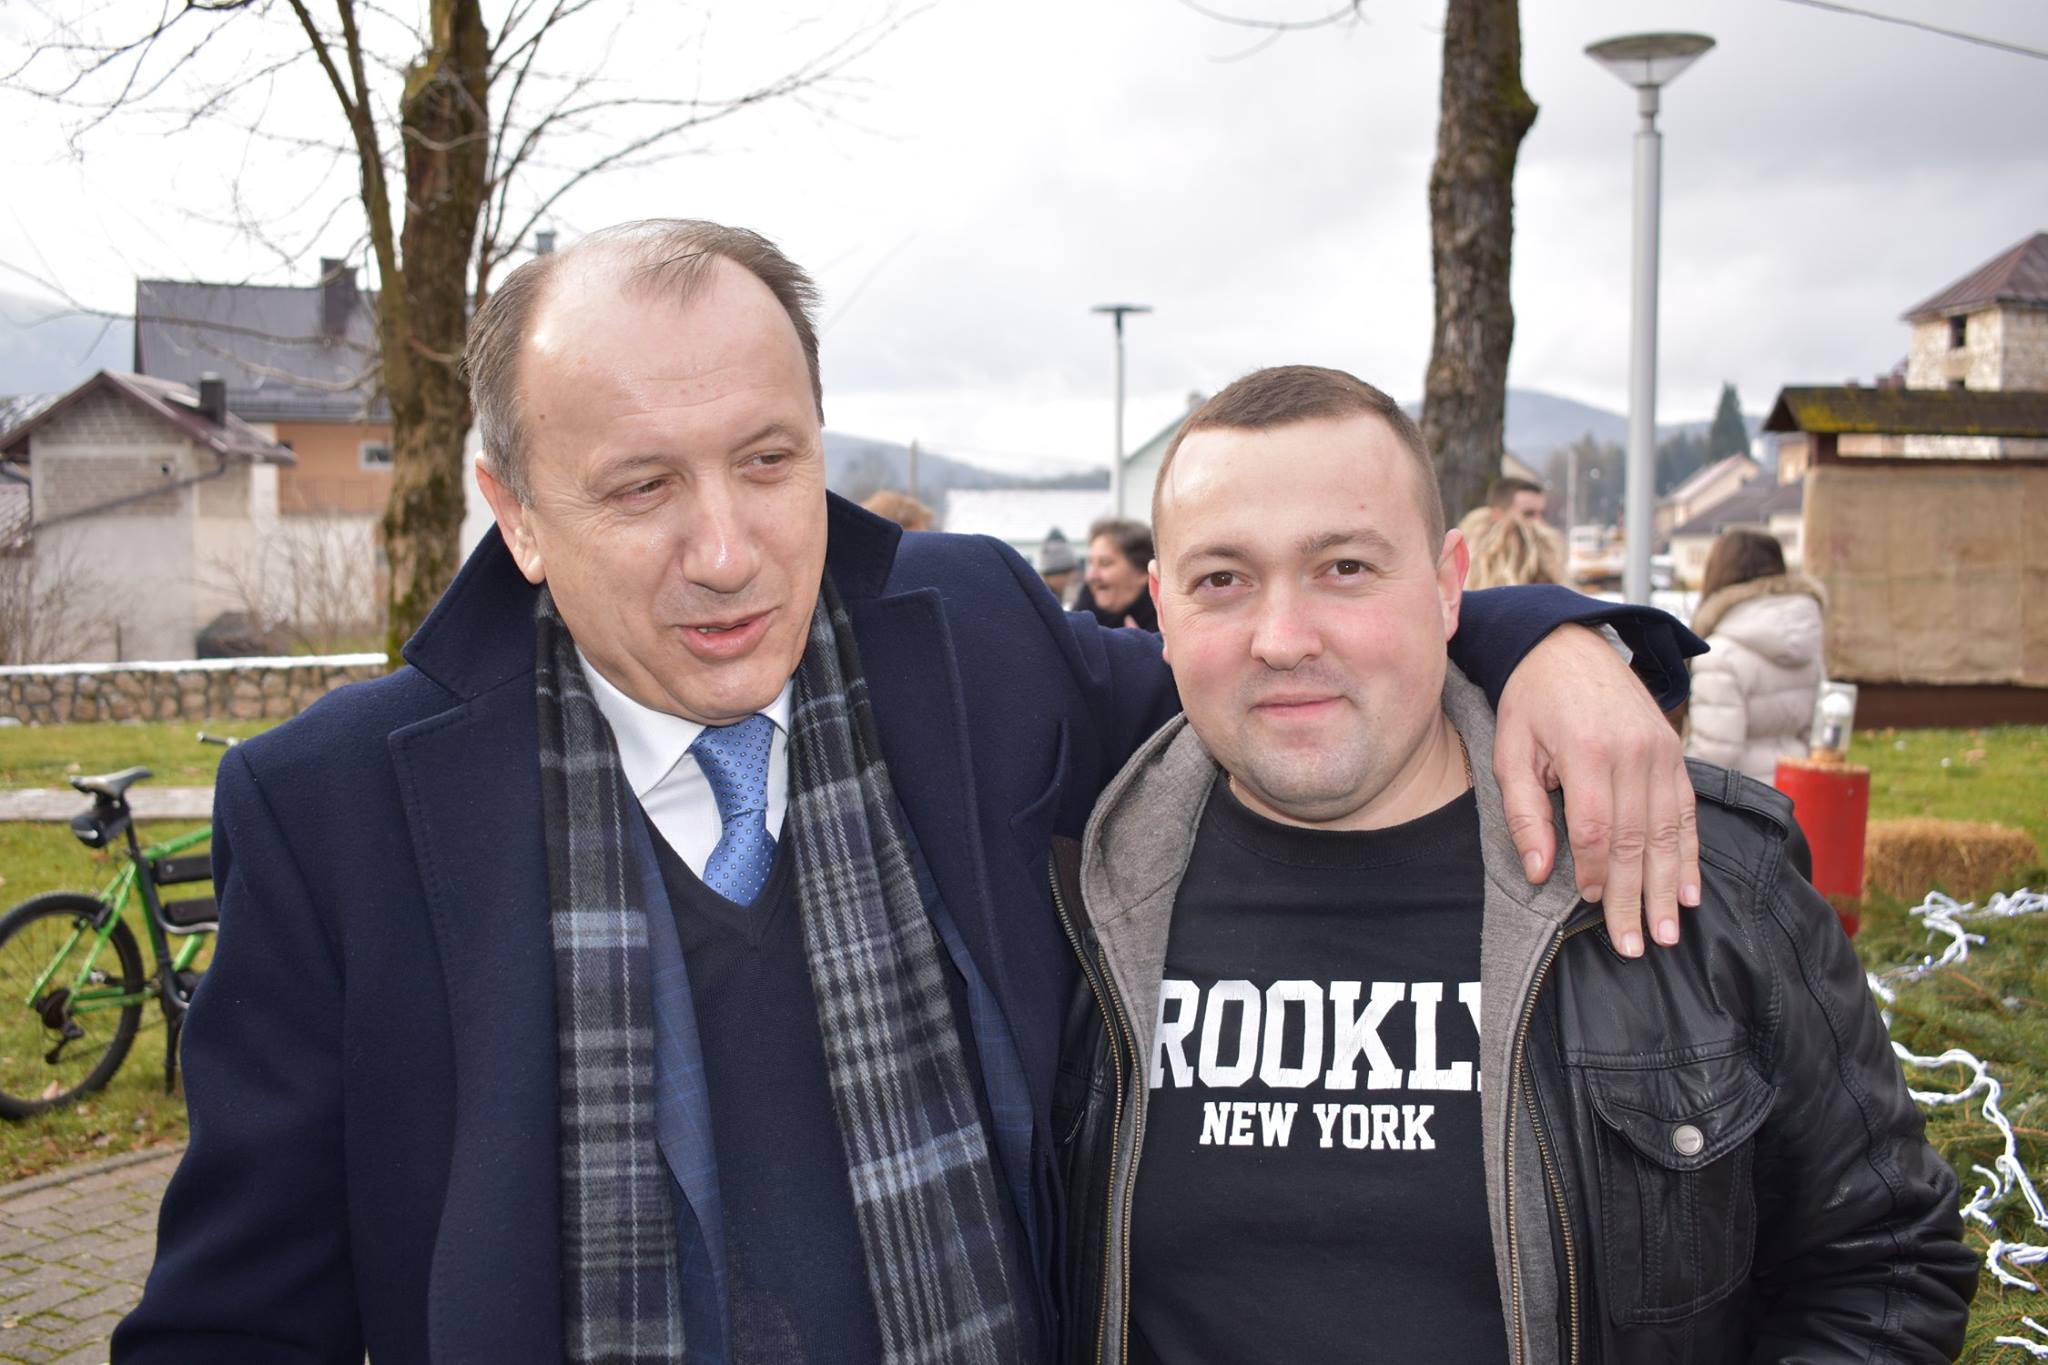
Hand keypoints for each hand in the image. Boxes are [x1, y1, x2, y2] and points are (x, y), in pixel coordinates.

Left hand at [1493, 624, 1700, 956]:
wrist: (1568, 646)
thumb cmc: (1530, 702)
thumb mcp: (1510, 750)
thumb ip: (1524, 812)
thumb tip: (1538, 872)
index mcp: (1587, 750)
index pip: (1596, 828)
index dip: (1594, 871)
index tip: (1588, 903)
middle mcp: (1632, 752)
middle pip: (1636, 839)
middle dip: (1635, 898)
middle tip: (1636, 946)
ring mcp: (1660, 752)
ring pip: (1668, 833)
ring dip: (1667, 887)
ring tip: (1667, 932)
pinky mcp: (1674, 753)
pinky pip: (1686, 812)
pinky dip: (1690, 855)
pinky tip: (1689, 891)